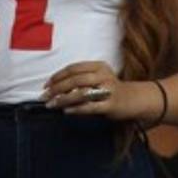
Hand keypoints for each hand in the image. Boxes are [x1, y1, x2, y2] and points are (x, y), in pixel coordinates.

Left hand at [43, 60, 160, 122]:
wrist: (133, 99)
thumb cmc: (109, 89)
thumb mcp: (98, 77)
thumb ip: (79, 79)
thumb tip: (54, 87)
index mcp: (99, 66)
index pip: (74, 68)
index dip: (57, 76)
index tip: (46, 85)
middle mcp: (104, 76)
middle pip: (75, 80)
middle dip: (57, 88)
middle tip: (44, 96)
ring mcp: (108, 90)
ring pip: (81, 93)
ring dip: (63, 99)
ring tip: (52, 104)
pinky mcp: (111, 105)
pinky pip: (90, 107)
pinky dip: (76, 109)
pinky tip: (66, 111)